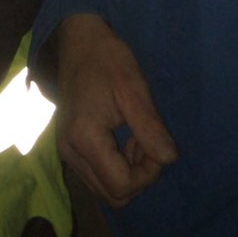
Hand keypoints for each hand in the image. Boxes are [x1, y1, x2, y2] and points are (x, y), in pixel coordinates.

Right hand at [56, 13, 176, 207]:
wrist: (79, 41)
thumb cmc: (107, 58)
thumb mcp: (133, 87)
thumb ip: (150, 127)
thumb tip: (169, 159)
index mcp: (84, 138)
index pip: (121, 185)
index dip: (148, 173)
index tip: (157, 143)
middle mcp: (70, 153)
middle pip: (112, 195)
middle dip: (138, 176)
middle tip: (148, 141)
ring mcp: (67, 152)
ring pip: (104, 190)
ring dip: (128, 173)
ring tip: (137, 138)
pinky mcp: (69, 147)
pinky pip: (97, 176)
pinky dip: (116, 167)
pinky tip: (124, 139)